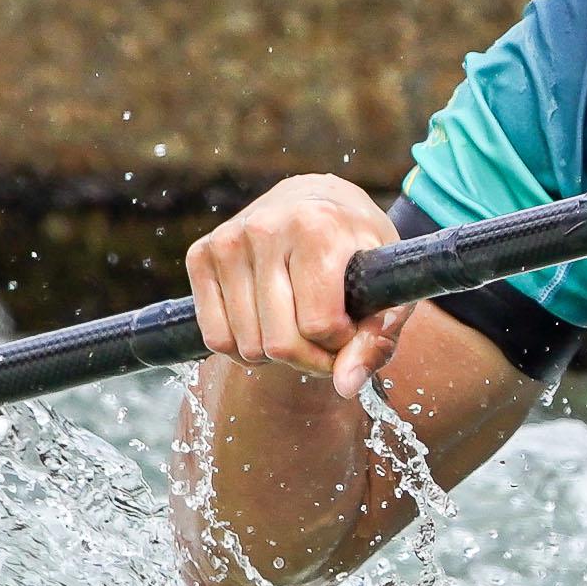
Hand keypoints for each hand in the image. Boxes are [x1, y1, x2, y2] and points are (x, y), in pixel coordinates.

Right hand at [183, 176, 410, 395]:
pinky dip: (241, 348)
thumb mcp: (386, 288)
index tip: (351, 326)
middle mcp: (266, 228)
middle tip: (324, 339)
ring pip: (245, 345)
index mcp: (316, 228)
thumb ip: (375, 340)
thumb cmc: (356, 248)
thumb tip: (346, 386)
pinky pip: (215, 337)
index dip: (341, 343)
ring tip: (297, 328)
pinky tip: (265, 325)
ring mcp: (228, 240)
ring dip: (275, 355)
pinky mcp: (201, 254)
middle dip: (309, 357)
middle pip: (279, 342)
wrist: (316, 199)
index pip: (319, 325)